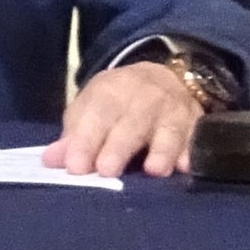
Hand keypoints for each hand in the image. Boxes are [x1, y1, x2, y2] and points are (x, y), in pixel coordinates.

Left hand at [46, 59, 200, 177]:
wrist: (162, 78)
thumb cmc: (117, 104)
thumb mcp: (89, 110)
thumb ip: (73, 137)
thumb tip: (52, 160)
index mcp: (111, 91)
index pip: (97, 114)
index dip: (86, 140)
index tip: (75, 166)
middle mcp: (144, 96)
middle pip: (132, 121)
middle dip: (119, 146)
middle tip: (107, 171)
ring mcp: (174, 109)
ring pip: (168, 128)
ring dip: (162, 149)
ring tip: (154, 170)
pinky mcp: (197, 122)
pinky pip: (196, 136)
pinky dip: (191, 150)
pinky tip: (185, 166)